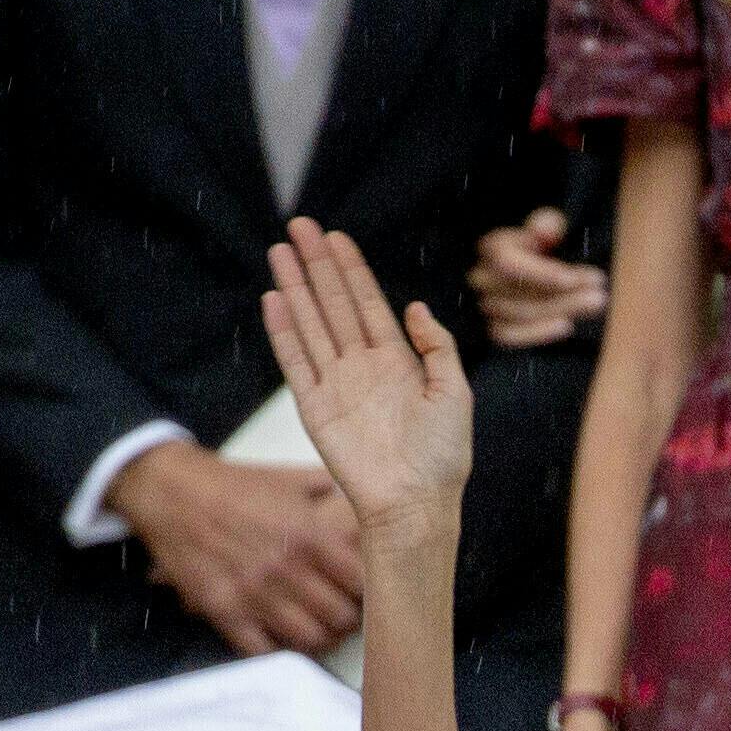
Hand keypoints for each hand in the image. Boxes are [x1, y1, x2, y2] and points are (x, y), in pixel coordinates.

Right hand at [108, 444, 364, 657]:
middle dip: (348, 618)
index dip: (370, 591)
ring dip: (319, 637)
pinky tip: (280, 636)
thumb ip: (328, 490)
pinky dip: (277, 649)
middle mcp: (286, 568)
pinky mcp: (225, 611)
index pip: (363, 583)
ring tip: (317, 627)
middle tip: (343, 613)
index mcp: (309, 535)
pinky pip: (263, 650)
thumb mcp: (286, 479)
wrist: (169, 491)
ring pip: (310, 639)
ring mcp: (255, 594)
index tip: (365, 591)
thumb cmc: (231, 486)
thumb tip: (361, 493)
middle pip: (341, 617)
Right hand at [263, 218, 475, 547]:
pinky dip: (284, 331)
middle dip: (318, 265)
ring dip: (296, 287)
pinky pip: (295, 362)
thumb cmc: (443, 458)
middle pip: (334, 305)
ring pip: (311, 324)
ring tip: (280, 250)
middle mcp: (364, 369)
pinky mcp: (315, 409)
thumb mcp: (456, 394)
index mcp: (398, 364)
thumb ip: (438, 348)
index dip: (352, 270)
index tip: (337, 237)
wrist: (416, 505)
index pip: (369, 305)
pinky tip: (274, 298)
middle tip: (300, 225)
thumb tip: (415, 307)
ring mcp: (337, 386)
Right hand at [470, 208, 610, 351]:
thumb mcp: (550, 229)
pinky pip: (509, 336)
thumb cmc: (548, 250)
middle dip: (562, 293)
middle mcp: (483, 277)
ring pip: (520, 313)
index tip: (573, 277)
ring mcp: (487, 305)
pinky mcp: (496, 328)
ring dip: (561, 310)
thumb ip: (547, 224)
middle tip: (599, 293)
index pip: (507, 262)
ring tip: (595, 304)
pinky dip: (538, 332)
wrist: (546, 276)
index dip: (541, 272)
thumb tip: (547, 229)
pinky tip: (567, 325)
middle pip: (517, 291)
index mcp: (493, 248)